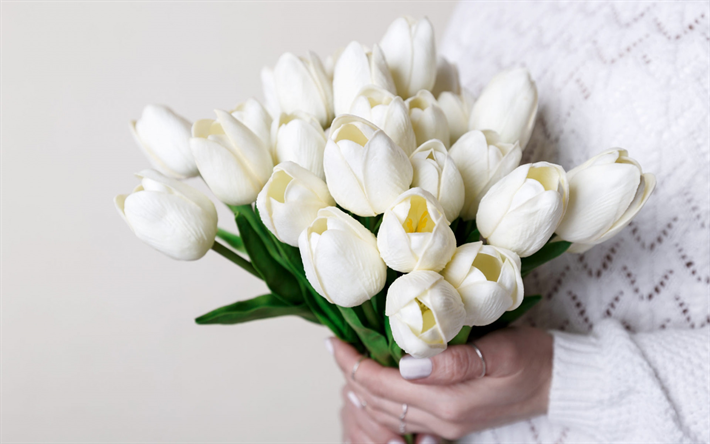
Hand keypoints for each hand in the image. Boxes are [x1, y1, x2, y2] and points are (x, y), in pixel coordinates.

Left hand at [331, 327, 552, 440]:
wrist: (558, 383)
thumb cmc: (531, 359)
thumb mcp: (499, 352)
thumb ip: (453, 362)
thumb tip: (406, 365)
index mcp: (448, 402)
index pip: (382, 385)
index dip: (354, 363)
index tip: (335, 341)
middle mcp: (441, 419)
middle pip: (377, 402)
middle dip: (350, 374)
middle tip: (334, 346)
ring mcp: (445, 425)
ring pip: (386, 413)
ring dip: (361, 390)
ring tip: (347, 362)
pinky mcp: (451, 422)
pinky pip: (402, 418)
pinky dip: (381, 402)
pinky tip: (375, 385)